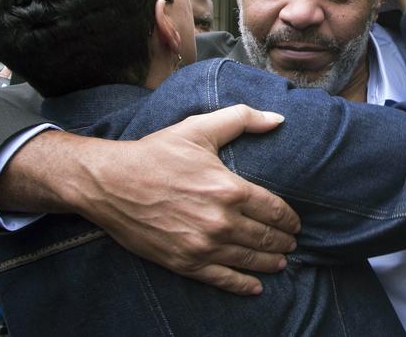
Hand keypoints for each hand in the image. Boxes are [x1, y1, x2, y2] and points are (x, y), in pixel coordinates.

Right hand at [0, 104, 300, 295]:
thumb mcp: (199, 128)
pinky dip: (242, 284)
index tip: (295, 222)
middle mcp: (221, 221)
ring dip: (270, 262)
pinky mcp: (184, 262)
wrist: (110, 183)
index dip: (289, 218)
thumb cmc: (156, 153)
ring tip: (281, 261)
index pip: (274, 209)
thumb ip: (242, 119)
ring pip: (248, 259)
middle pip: (265, 237)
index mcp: (229, 188)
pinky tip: (255, 287)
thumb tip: (278, 119)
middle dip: (283, 241)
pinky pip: (222, 278)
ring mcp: (202, 245)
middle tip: (291, 243)